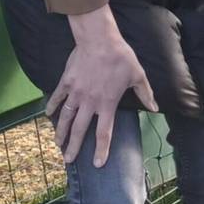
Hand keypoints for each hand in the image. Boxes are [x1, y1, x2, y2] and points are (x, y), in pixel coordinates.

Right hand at [47, 4, 155, 166]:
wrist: (99, 39)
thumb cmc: (121, 57)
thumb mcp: (138, 75)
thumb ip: (146, 94)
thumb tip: (155, 108)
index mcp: (107, 103)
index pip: (104, 133)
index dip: (101, 150)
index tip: (97, 164)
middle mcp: (90, 102)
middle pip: (80, 130)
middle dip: (74, 146)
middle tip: (69, 160)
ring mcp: (76, 92)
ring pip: (66, 117)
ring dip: (61, 131)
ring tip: (58, 143)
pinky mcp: (66, 82)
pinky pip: (58, 97)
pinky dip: (52, 106)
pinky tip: (48, 115)